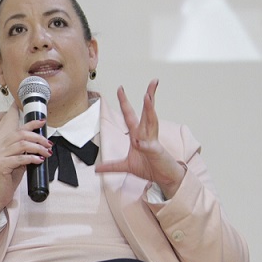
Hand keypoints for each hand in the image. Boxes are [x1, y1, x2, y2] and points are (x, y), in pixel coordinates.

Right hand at [0, 118, 51, 224]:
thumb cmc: (5, 180)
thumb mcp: (17, 163)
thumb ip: (23, 153)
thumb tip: (39, 147)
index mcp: (2, 144)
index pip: (18, 130)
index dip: (31, 124)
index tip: (42, 122)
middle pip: (22, 135)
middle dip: (38, 138)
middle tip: (49, 144)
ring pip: (23, 145)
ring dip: (38, 148)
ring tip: (47, 153)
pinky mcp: (1, 165)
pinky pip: (21, 158)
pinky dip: (32, 158)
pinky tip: (39, 160)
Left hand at [96, 80, 184, 197]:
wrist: (164, 178)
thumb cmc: (150, 168)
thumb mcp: (126, 166)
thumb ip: (112, 166)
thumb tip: (97, 168)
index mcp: (138, 135)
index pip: (130, 115)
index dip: (124, 102)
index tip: (121, 89)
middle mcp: (146, 135)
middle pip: (147, 112)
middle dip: (149, 96)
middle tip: (152, 83)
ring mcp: (152, 142)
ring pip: (151, 123)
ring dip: (149, 110)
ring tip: (148, 97)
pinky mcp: (156, 153)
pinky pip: (149, 147)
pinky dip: (145, 144)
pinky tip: (140, 141)